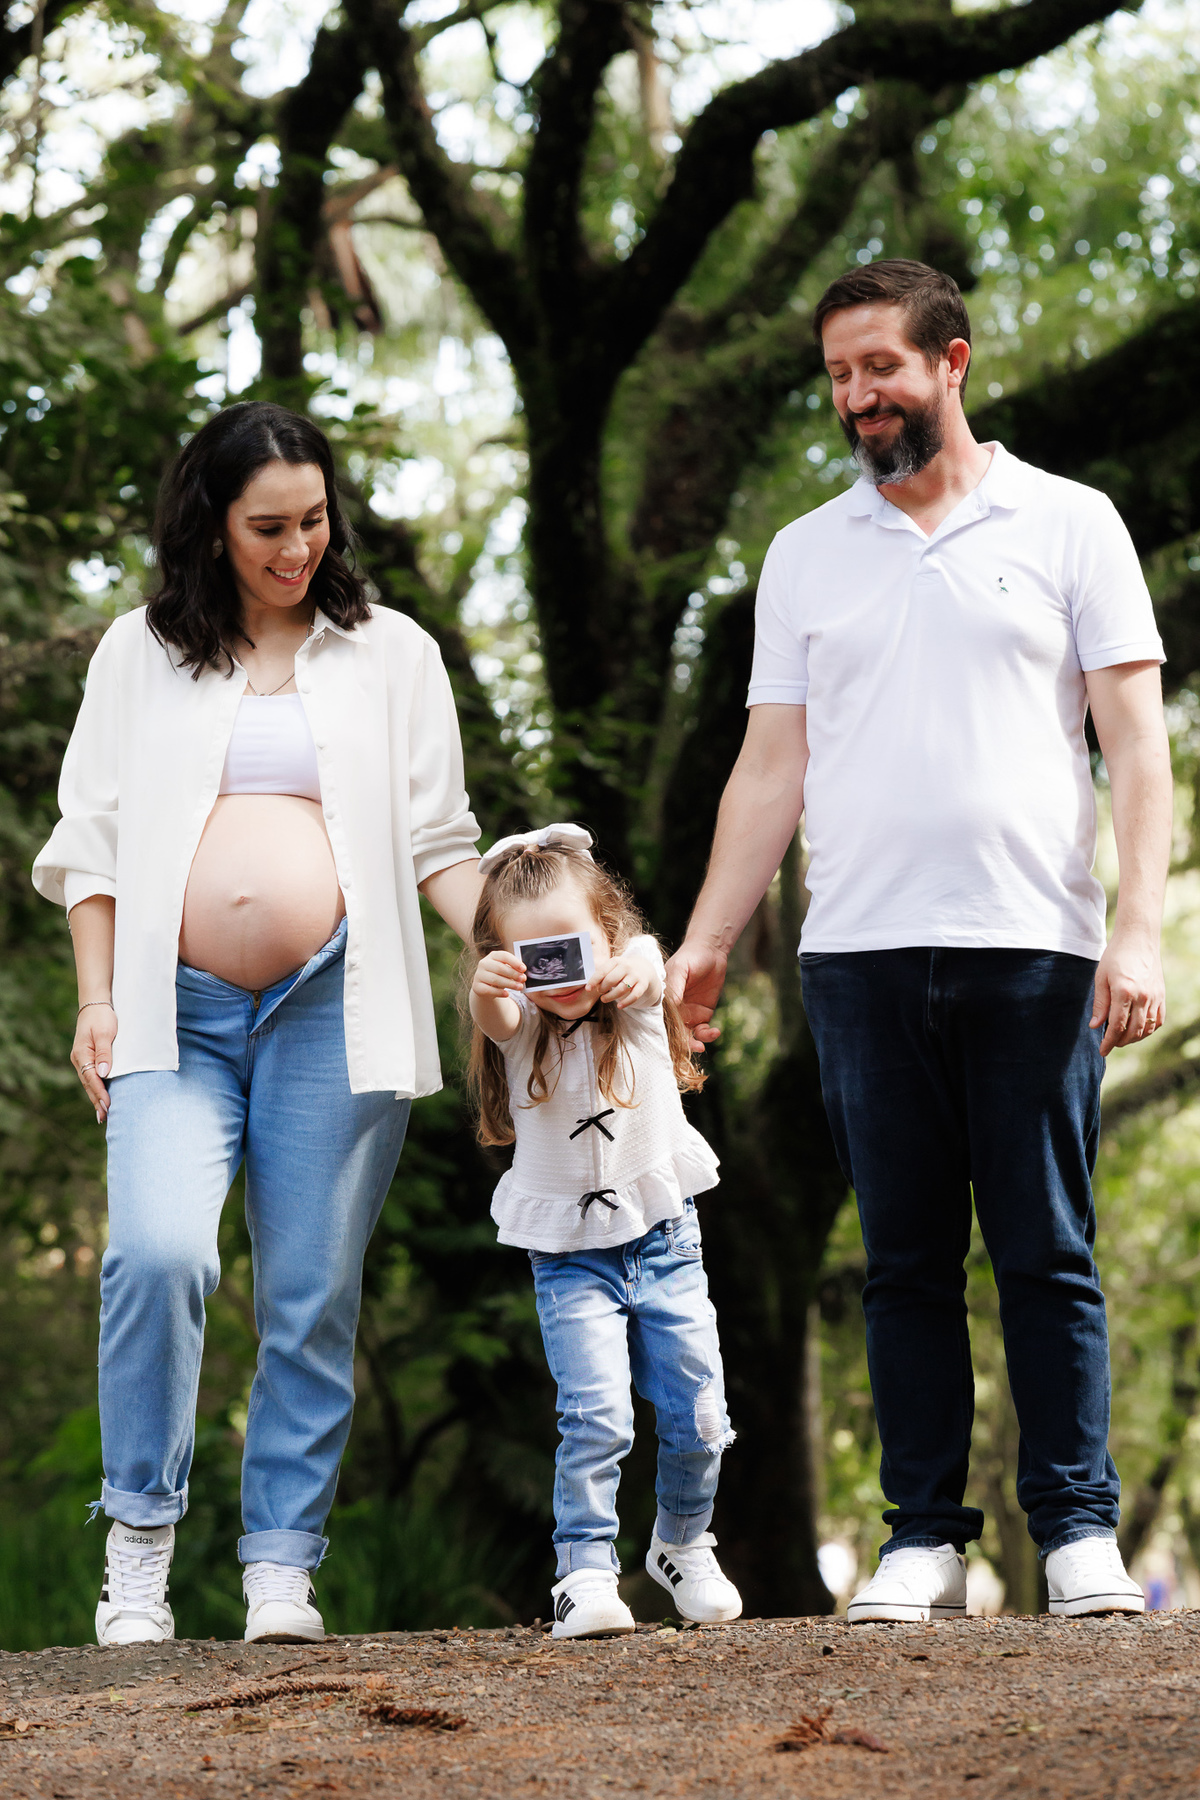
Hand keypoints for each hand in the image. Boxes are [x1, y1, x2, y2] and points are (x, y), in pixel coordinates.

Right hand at [72, 1003, 116, 1122]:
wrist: (94, 1004)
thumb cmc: (101, 1017)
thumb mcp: (104, 1033)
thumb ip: (104, 1053)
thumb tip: (104, 1074)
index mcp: (81, 1054)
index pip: (91, 1078)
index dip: (99, 1092)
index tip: (107, 1105)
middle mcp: (79, 1059)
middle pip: (88, 1084)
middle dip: (96, 1100)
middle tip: (104, 1117)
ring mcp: (82, 1059)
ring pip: (89, 1082)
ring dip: (95, 1097)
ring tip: (103, 1113)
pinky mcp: (87, 1058)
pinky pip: (91, 1077)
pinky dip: (96, 1088)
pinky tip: (101, 1097)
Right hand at [472, 949, 525, 1000]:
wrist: (487, 987)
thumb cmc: (500, 975)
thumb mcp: (506, 970)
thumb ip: (514, 970)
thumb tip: (522, 975)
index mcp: (493, 956)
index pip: (504, 956)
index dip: (514, 962)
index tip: (524, 969)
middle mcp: (484, 963)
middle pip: (500, 968)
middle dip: (513, 974)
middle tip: (523, 979)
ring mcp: (479, 975)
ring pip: (495, 979)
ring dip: (509, 984)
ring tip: (519, 987)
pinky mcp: (476, 986)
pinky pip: (488, 990)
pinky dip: (499, 992)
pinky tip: (507, 994)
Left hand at [596, 952, 655, 1009]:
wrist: (643, 968)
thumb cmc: (622, 970)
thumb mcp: (613, 967)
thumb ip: (603, 974)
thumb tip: (591, 986)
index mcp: (616, 961)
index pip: (603, 971)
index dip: (594, 981)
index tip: (588, 989)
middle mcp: (626, 967)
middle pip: (611, 980)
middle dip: (603, 988)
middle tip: (600, 992)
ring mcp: (635, 976)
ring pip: (622, 989)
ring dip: (611, 996)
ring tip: (604, 999)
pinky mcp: (643, 985)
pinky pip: (634, 995)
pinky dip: (626, 1002)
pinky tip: (619, 1006)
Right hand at [664, 941, 726, 1052]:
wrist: (711, 951)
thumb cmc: (690, 957)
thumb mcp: (680, 970)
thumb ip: (675, 987)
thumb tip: (672, 1005)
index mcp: (663, 1000)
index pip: (660, 1019)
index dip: (664, 1032)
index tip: (672, 1041)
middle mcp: (674, 1009)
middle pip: (674, 1032)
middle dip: (681, 1044)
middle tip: (691, 1047)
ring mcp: (688, 1012)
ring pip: (688, 1035)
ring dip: (694, 1043)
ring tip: (702, 1045)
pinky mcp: (703, 1013)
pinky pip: (703, 1030)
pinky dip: (708, 1035)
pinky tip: (714, 1031)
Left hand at [1091, 931, 1164, 1055]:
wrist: (1138, 939)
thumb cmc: (1115, 956)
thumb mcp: (1101, 978)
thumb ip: (1100, 1003)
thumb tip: (1095, 1026)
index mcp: (1124, 992)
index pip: (1117, 1026)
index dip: (1109, 1042)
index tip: (1102, 1051)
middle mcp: (1142, 997)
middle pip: (1133, 1031)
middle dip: (1120, 1042)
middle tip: (1110, 1044)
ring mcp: (1155, 996)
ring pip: (1147, 1028)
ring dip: (1134, 1038)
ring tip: (1122, 1038)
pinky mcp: (1161, 995)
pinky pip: (1158, 1020)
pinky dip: (1149, 1030)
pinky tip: (1139, 1030)